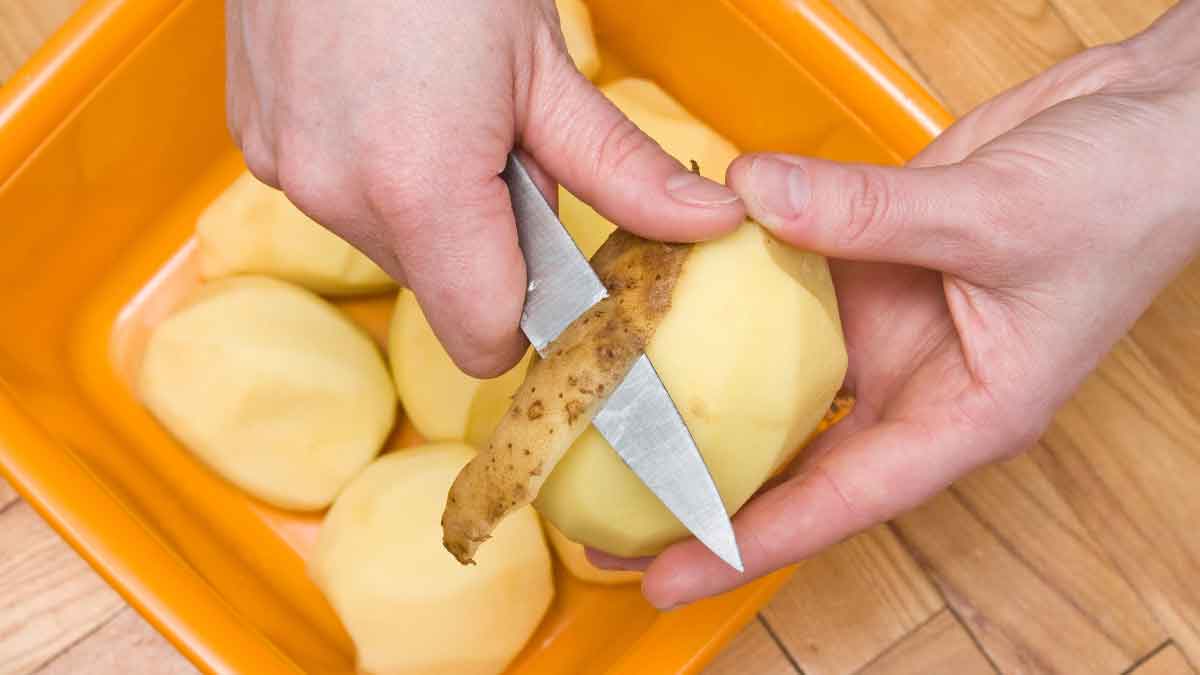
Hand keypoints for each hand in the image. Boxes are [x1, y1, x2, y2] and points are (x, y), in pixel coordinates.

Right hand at [225, 0, 743, 375]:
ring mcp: (286, 170)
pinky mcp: (257, 147)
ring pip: (392, 244)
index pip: (484, 334)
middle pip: (442, 287)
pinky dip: (376, 174)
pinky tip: (390, 102)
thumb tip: (705, 224)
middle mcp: (337, 196)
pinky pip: (340, 200)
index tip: (559, 272)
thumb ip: (621, 168)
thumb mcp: (545, 69)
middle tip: (501, 145)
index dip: (531, 317)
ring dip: (430, 206)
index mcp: (418, 188)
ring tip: (441, 111)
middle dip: (486, 242)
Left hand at [591, 1, 1199, 607]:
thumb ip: (870, 213)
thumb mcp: (997, 215)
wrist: (1153, 124)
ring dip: (706, 389)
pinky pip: (788, 286)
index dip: (750, 543)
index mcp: (965, 414)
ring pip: (779, 372)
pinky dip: (735, 285)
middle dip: (708, 487)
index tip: (669, 573)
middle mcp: (918, 382)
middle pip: (795, 456)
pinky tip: (672, 286)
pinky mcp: (874, 265)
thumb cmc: (1127, 194)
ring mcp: (890, 325)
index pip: (841, 499)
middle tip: (614, 512)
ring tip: (620, 415)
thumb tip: (754, 199)